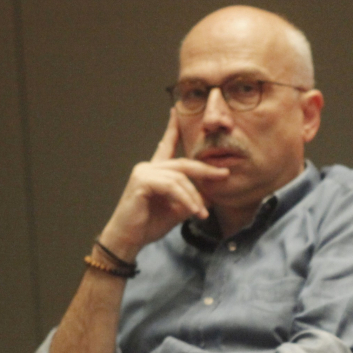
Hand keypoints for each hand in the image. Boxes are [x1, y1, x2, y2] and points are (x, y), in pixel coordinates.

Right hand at [99, 109, 228, 259]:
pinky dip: (185, 198)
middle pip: (183, 164)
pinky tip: (192, 211)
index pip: (166, 145)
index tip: (176, 111)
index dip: (173, 128)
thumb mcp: (177, 210)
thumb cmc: (149, 225)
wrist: (128, 240)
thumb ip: (191, 199)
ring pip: (180, 177)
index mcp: (155, 171)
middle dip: (205, 169)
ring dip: (195, 196)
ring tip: (202, 213)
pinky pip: (171, 186)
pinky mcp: (142, 181)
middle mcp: (148, 167)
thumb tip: (212, 195)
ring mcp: (144, 172)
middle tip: (224, 174)